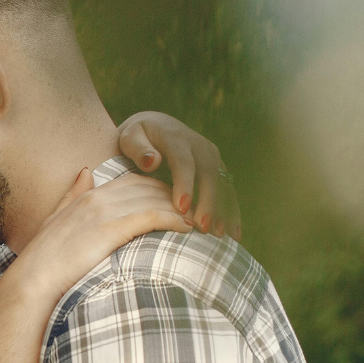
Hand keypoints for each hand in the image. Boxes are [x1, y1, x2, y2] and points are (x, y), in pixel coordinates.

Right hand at [6, 169, 188, 304]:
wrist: (33, 281)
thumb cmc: (44, 262)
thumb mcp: (57, 220)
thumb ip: (73, 195)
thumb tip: (85, 171)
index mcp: (88, 196)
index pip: (134, 181)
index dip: (160, 189)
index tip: (179, 201)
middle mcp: (98, 198)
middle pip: (150, 186)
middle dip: (178, 195)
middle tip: (201, 209)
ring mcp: (105, 212)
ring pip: (155, 198)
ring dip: (183, 207)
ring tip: (204, 219)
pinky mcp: (111, 228)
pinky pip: (151, 216)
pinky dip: (174, 219)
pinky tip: (190, 227)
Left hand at [117, 111, 240, 238]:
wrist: (155, 127)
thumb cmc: (137, 139)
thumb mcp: (130, 138)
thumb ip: (138, 149)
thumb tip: (151, 161)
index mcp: (176, 138)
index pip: (183, 161)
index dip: (185, 184)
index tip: (181, 207)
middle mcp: (199, 145)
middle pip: (208, 174)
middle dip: (207, 202)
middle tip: (202, 228)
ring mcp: (212, 156)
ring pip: (222, 183)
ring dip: (223, 210)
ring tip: (219, 235)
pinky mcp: (219, 167)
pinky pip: (228, 189)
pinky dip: (232, 211)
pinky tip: (233, 234)